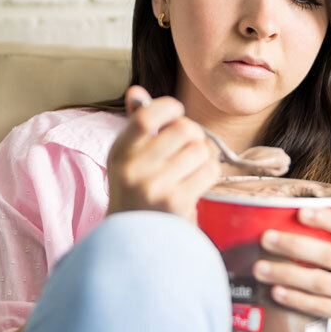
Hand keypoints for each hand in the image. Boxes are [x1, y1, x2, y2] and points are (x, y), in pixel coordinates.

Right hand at [106, 86, 220, 221]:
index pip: (147, 116)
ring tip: (191, 168)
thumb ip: (137, 123)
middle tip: (189, 146)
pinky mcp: (176, 202)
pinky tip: (197, 182)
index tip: (176, 112)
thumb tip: (136, 91)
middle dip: (194, 134)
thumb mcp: (129, 156)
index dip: (169, 107)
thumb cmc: (137, 190)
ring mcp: (154, 186)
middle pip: (184, 129)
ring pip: (201, 150)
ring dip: (204, 156)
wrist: (134, 240)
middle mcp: (134, 168)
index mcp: (120, 151)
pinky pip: (210, 171)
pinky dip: (210, 173)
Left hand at [252, 207, 330, 331]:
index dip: (326, 218)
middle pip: (329, 254)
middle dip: (294, 245)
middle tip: (265, 238)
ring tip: (260, 269)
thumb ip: (329, 248)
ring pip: (321, 282)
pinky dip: (297, 299)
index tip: (300, 211)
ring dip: (287, 274)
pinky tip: (276, 292)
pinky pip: (321, 306)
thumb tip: (280, 230)